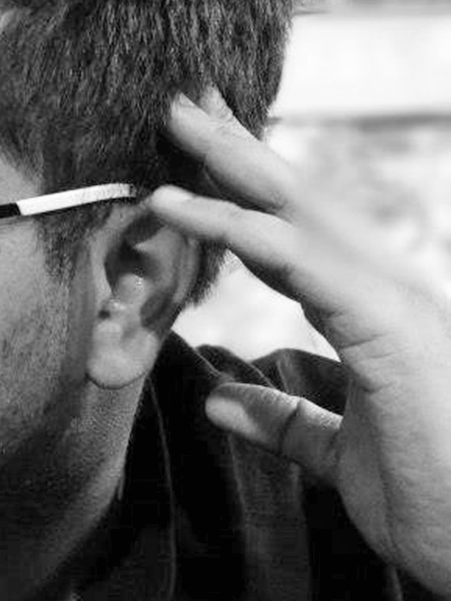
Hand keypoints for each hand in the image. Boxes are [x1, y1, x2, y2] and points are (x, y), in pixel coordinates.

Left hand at [147, 90, 450, 600]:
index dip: (246, 190)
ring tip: (174, 119)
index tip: (200, 152)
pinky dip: (232, 228)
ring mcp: (394, 301)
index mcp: (374, 312)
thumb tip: (219, 400)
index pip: (297, 234)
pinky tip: (179, 204)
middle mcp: (387, 290)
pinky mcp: (388, 327)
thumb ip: (283, 421)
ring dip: (229, 163)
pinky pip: (295, 261)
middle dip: (237, 148)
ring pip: (295, 212)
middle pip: (296, 202)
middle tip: (183, 101)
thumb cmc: (432, 500)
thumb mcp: (338, 454)